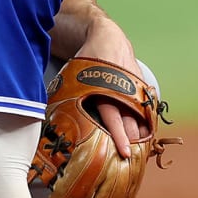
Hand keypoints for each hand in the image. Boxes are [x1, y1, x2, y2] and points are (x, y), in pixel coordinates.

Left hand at [75, 17, 143, 158]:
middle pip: (132, 123)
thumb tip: (49, 122)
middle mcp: (125, 92)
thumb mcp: (74, 77)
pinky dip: (146, 122)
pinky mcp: (143, 87)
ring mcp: (137, 89)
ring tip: (139, 149)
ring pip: (142, 118)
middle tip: (131, 158)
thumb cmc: (88, 62)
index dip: (120, 139)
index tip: (125, 154)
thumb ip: (67, 98)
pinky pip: (147, 110)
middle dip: (133, 142)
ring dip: (141, 134)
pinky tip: (143, 133)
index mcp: (106, 91)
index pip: (114, 120)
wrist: (109, 39)